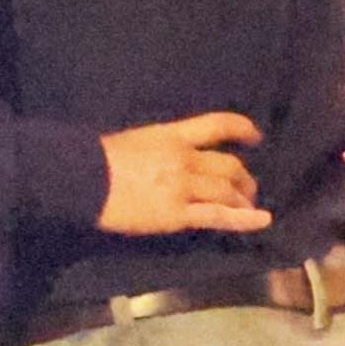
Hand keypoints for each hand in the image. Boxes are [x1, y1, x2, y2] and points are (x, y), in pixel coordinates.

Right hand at [99, 112, 269, 236]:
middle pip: (229, 165)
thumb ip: (162, 146)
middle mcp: (185, 158)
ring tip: (251, 207)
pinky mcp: (177, 214)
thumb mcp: (138, 140)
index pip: (217, 125)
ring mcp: (183, 187)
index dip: (242, 129)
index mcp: (173, 135)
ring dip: (244, 199)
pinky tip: (261, 220)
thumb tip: (178, 156)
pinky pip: (218, 216)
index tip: (256, 136)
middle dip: (244, 177)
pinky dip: (244, 219)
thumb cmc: (100, 159)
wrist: (83, 180)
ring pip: (227, 191)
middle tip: (249, 187)